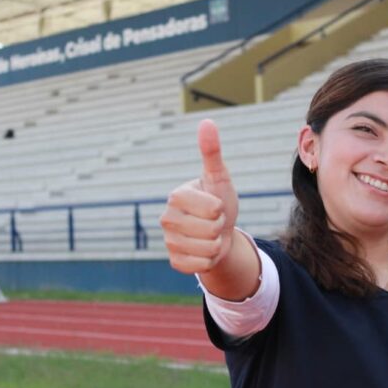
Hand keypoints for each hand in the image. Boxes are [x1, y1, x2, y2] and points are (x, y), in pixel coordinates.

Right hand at [160, 119, 238, 273]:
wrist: (220, 232)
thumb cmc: (219, 200)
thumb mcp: (219, 177)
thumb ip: (212, 152)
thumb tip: (207, 121)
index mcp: (176, 196)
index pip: (211, 208)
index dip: (220, 208)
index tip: (215, 205)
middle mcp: (166, 218)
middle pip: (210, 230)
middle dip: (220, 227)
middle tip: (214, 221)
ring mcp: (168, 241)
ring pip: (207, 249)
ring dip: (216, 244)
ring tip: (211, 235)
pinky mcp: (174, 261)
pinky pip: (199, 266)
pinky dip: (209, 261)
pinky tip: (204, 251)